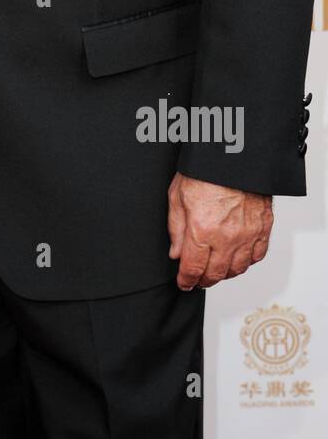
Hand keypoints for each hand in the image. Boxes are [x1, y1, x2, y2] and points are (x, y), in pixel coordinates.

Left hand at [167, 173, 272, 289]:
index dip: (186, 280)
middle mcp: (226, 237)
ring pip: (237, 269)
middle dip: (204, 280)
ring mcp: (247, 234)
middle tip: (197, 279)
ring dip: (224, 274)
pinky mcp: (263, 227)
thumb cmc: (205, 171)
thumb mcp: (177, 196)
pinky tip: (237, 258)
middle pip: (215, 273)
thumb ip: (176, 229)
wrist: (234, 155)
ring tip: (216, 270)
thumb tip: (176, 254)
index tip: (184, 283)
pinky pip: (257, 256)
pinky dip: (246, 262)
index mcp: (202, 230)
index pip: (193, 268)